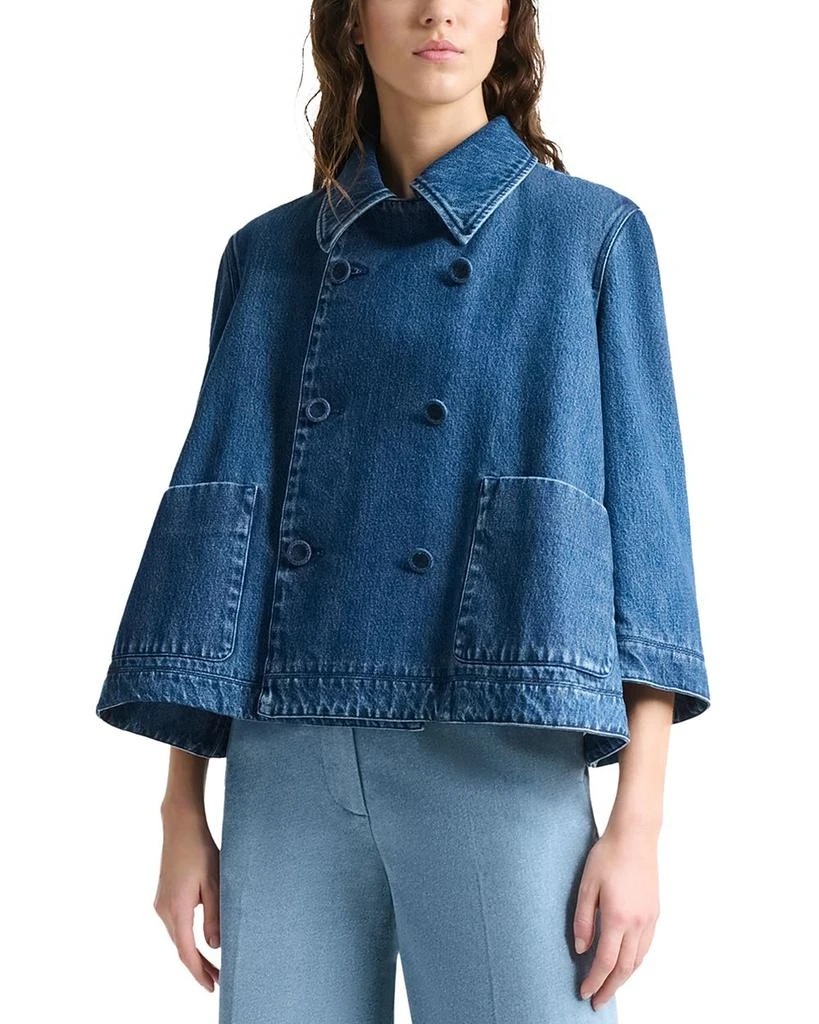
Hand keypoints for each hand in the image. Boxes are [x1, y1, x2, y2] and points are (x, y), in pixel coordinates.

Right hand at [153, 803, 221, 991]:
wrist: (180, 825)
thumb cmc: (200, 850)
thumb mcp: (214, 883)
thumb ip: (214, 916)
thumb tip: (214, 945)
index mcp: (177, 908)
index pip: (187, 951)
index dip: (199, 971)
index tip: (212, 986)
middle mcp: (164, 909)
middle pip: (181, 947)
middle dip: (198, 966)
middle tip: (218, 980)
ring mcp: (161, 903)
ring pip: (177, 936)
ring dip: (192, 951)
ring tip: (212, 964)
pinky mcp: (164, 896)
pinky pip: (175, 924)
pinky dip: (187, 936)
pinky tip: (199, 939)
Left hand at [572, 822, 659, 1010]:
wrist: (635, 836)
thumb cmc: (608, 856)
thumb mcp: (586, 886)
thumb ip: (583, 919)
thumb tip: (581, 948)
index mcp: (618, 918)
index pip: (605, 961)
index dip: (595, 981)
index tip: (585, 993)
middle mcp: (637, 923)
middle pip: (624, 967)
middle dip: (610, 988)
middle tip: (598, 1002)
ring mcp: (649, 918)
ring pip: (638, 959)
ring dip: (624, 977)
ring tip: (611, 986)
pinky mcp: (655, 912)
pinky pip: (646, 946)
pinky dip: (636, 961)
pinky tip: (627, 962)